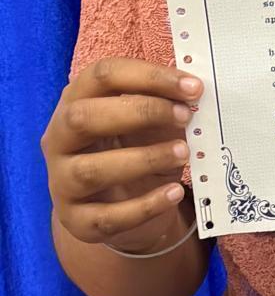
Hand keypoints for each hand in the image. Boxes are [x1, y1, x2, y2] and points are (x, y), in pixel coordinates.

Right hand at [41, 58, 203, 253]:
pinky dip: (145, 206)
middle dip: (141, 112)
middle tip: (185, 116)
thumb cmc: (137, 143)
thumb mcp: (149, 118)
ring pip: (91, 171)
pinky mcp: (75, 220)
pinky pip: (107, 217)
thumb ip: (165, 102)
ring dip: (144, 159)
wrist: (124, 200)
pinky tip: (174, 193)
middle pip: (84, 117)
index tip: (193, 87)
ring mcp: (61, 181)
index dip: (150, 76)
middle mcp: (59, 138)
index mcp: (77, 99)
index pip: (104, 75)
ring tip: (183, 154)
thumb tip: (194, 91)